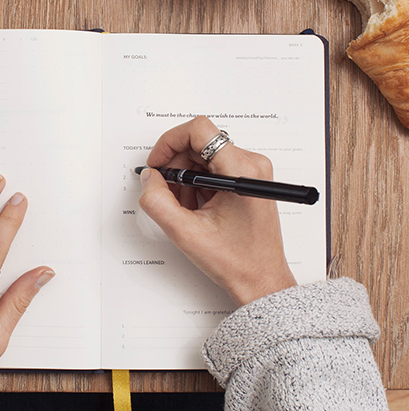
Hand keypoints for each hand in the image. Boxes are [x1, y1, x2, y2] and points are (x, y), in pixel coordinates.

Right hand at [139, 117, 295, 305]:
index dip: (170, 142)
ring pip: (203, 156)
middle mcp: (251, 164)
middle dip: (176, 165)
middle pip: (199, 143)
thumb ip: (158, 201)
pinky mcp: (247, 179)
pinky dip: (196, 184)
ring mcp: (250, 171)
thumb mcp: (185, 233)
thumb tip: (149, 178)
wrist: (261, 280)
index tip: (158, 162)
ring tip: (185, 206)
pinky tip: (196, 207)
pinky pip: (212, 168)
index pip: (199, 130)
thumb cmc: (237, 261)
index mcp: (241, 171)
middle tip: (165, 190)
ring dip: (185, 177)